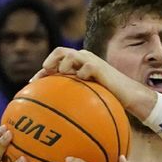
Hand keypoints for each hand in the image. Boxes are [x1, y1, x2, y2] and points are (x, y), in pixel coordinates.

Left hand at [39, 47, 156, 119]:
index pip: (57, 60)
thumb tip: (53, 110)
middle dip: (50, 62)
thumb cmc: (110, 97)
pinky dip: (80, 75)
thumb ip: (74, 94)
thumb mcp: (89, 95)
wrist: (129, 95)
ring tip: (64, 78)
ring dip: (63, 67)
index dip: (43, 70)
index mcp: (80, 63)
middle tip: (44, 73)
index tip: (33, 83)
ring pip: (69, 55)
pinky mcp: (98, 67)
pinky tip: (83, 82)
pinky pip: (84, 68)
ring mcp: (91, 61)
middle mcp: (84, 58)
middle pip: (61, 51)